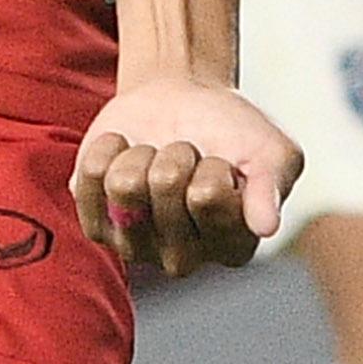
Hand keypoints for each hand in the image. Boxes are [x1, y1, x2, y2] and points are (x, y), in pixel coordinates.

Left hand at [70, 74, 299, 277]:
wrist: (185, 105)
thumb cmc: (233, 133)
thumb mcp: (272, 150)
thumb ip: (272, 185)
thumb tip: (266, 227)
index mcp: (233, 247)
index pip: (208, 195)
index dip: (215, 162)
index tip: (224, 163)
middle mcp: (184, 258)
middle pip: (165, 184)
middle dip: (178, 152)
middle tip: (188, 156)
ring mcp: (136, 246)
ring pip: (124, 183)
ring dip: (143, 151)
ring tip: (157, 156)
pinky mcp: (98, 225)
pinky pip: (90, 176)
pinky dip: (109, 147)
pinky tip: (129, 154)